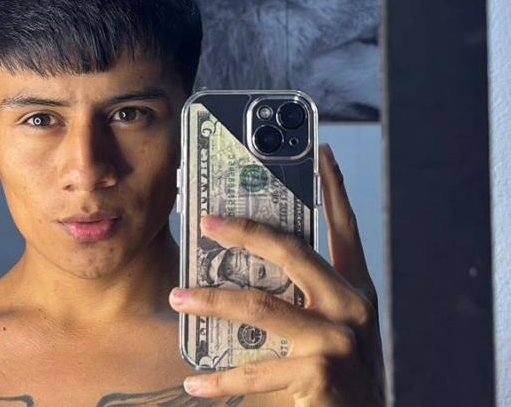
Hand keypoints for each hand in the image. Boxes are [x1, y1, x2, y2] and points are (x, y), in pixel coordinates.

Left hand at [169, 144, 384, 405]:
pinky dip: (220, 378)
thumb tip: (244, 267)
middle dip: (245, 231)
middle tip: (206, 222)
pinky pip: (255, 368)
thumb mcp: (329, 324)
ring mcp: (338, 339)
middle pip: (292, 250)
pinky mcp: (320, 372)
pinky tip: (195, 381)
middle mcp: (352, 305)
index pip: (344, 227)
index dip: (333, 188)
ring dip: (211, 300)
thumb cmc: (340, 371)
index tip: (320, 152)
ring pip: (261, 306)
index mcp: (355, 288)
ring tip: (178, 297)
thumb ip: (301, 295)